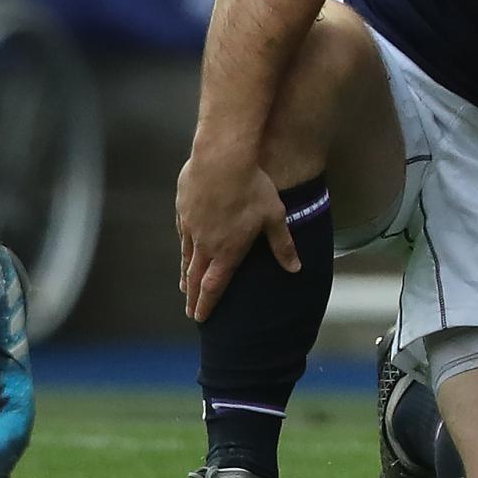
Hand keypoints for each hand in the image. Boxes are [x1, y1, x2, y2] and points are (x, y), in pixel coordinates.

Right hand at [176, 151, 300, 322]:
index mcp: (228, 251)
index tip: (201, 318)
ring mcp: (191, 227)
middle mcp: (205, 244)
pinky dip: (183, 247)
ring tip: (185, 286)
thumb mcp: (274, 217)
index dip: (207, 304)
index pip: (214, 286)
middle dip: (193, 297)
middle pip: (196, 277)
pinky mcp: (183, 209)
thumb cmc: (252, 187)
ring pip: (187, 257)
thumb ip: (282, 245)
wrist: (222, 158)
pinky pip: (182, 234)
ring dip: (186, 274)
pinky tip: (185, 248)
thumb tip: (295, 268)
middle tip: (190, 311)